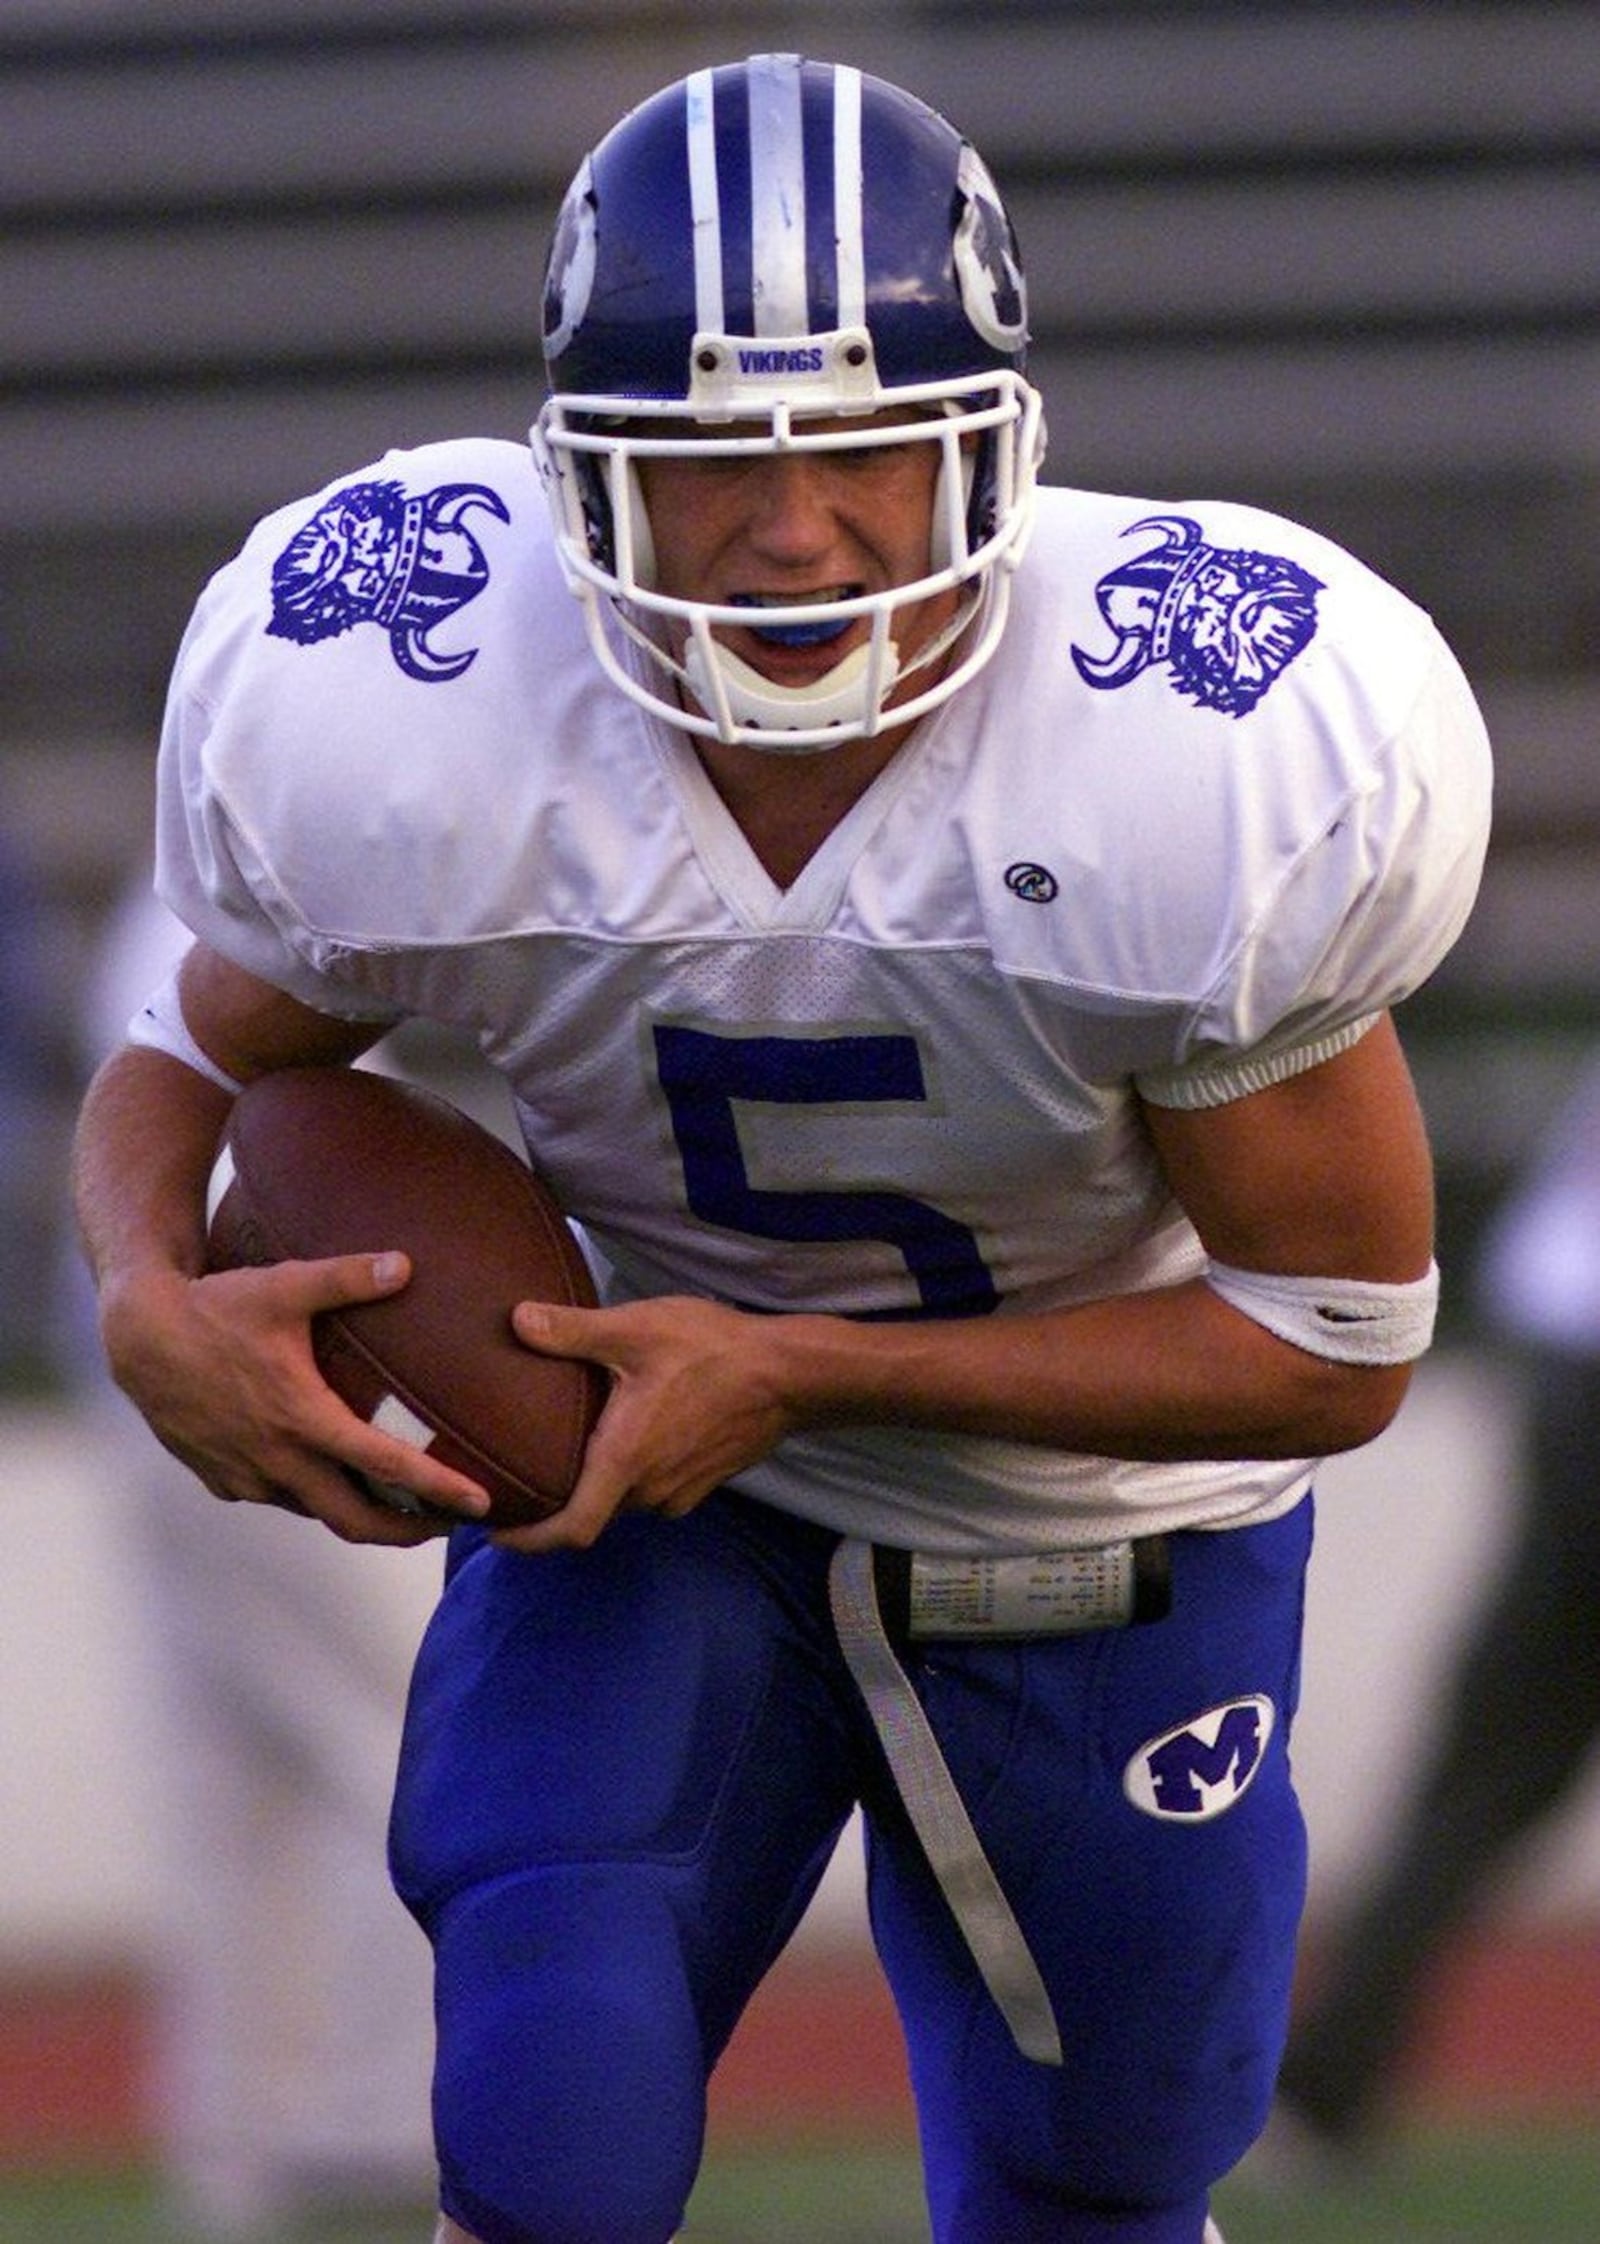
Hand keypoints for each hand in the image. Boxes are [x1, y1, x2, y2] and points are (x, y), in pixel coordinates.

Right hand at [99, 1253, 491, 1544]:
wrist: (138, 1337)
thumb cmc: (215, 1306)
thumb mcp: (284, 1285)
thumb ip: (349, 1276)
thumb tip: (408, 1264)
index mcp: (302, 1419)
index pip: (387, 1468)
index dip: (439, 1490)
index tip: (481, 1504)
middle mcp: (277, 1461)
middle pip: (357, 1520)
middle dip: (410, 1530)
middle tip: (450, 1524)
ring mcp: (247, 1478)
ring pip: (317, 1512)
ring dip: (361, 1514)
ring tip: (402, 1505)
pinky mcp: (222, 1481)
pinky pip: (279, 1500)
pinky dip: (313, 1497)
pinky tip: (332, 1479)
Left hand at [497, 1293, 800, 1551]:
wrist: (789, 1374)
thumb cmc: (712, 1351)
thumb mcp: (635, 1330)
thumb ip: (572, 1331)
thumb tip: (516, 1321)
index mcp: (624, 1461)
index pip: (569, 1530)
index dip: (528, 1540)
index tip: (496, 1531)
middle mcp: (649, 1490)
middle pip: (591, 1509)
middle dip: (559, 1495)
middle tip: (526, 1466)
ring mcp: (680, 1491)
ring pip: (624, 1496)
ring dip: (601, 1477)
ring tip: (579, 1441)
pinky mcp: (703, 1482)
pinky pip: (654, 1487)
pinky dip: (634, 1469)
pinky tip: (633, 1430)